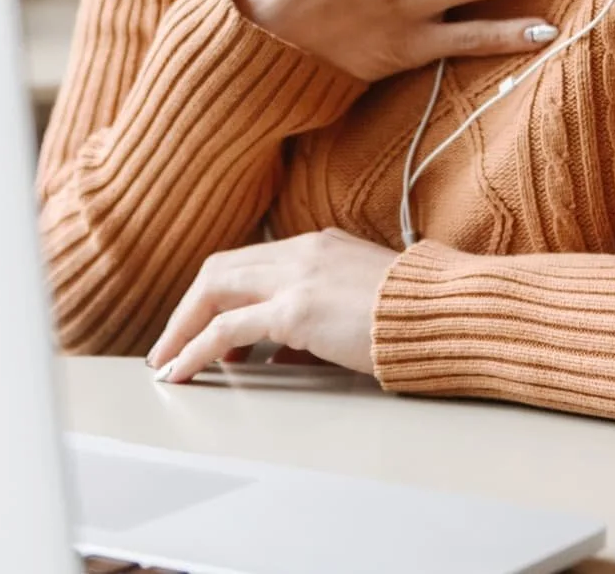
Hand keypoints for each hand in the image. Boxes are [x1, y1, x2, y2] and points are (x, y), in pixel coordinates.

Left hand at [147, 229, 399, 381]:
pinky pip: (226, 329)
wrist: (447, 313)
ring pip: (213, 292)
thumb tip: (288, 353)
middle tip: (170, 344)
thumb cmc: (417, 315)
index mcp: (318, 245)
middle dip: (187, 309)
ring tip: (167, 362)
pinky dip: (195, 348)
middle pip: (220, 270)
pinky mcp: (296, 311)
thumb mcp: (362, 303)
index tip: (204, 326)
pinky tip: (183, 369)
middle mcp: (302, 252)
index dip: (218, 293)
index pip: (249, 261)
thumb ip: (320, 316)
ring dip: (182, 329)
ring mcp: (297, 278)